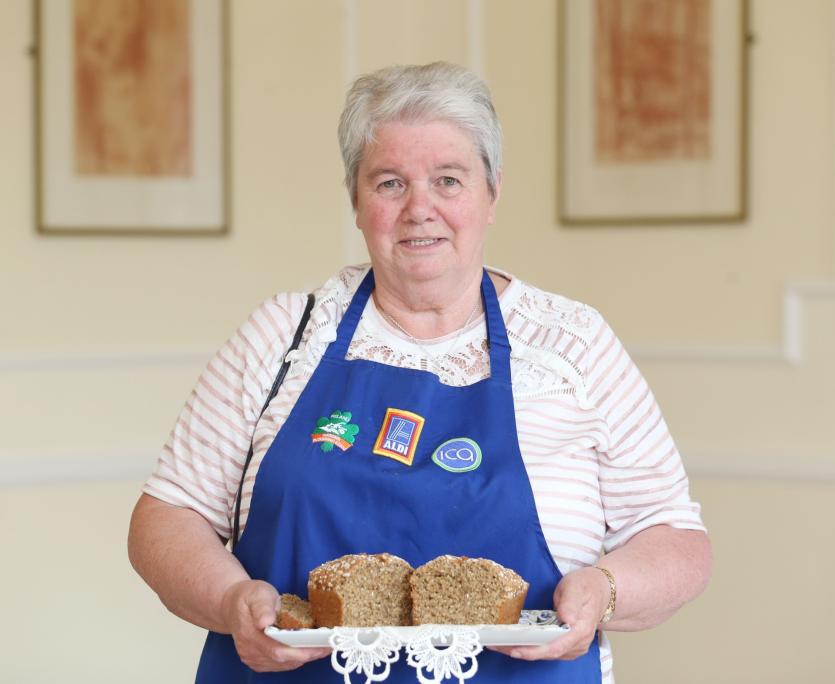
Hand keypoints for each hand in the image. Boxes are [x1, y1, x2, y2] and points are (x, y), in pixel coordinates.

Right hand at [220, 580, 330, 672]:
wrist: (231, 605)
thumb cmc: (247, 596)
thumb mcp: (257, 593)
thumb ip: (262, 607)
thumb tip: (266, 621)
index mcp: (249, 635)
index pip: (277, 651)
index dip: (301, 651)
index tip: (320, 646)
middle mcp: (250, 651)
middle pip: (283, 660)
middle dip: (308, 654)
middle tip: (330, 645)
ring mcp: (253, 658)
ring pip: (283, 664)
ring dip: (305, 657)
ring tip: (324, 646)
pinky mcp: (258, 660)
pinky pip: (280, 664)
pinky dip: (296, 658)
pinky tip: (309, 649)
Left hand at [490, 567, 609, 660]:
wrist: (600, 591)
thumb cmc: (586, 586)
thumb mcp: (577, 587)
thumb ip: (571, 602)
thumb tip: (566, 619)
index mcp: (580, 630)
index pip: (555, 647)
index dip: (534, 651)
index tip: (515, 650)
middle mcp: (577, 644)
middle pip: (546, 654)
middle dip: (520, 651)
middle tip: (496, 646)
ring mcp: (572, 647)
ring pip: (545, 654)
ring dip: (522, 650)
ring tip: (499, 644)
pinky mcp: (566, 645)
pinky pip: (546, 649)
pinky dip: (529, 647)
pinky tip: (513, 641)